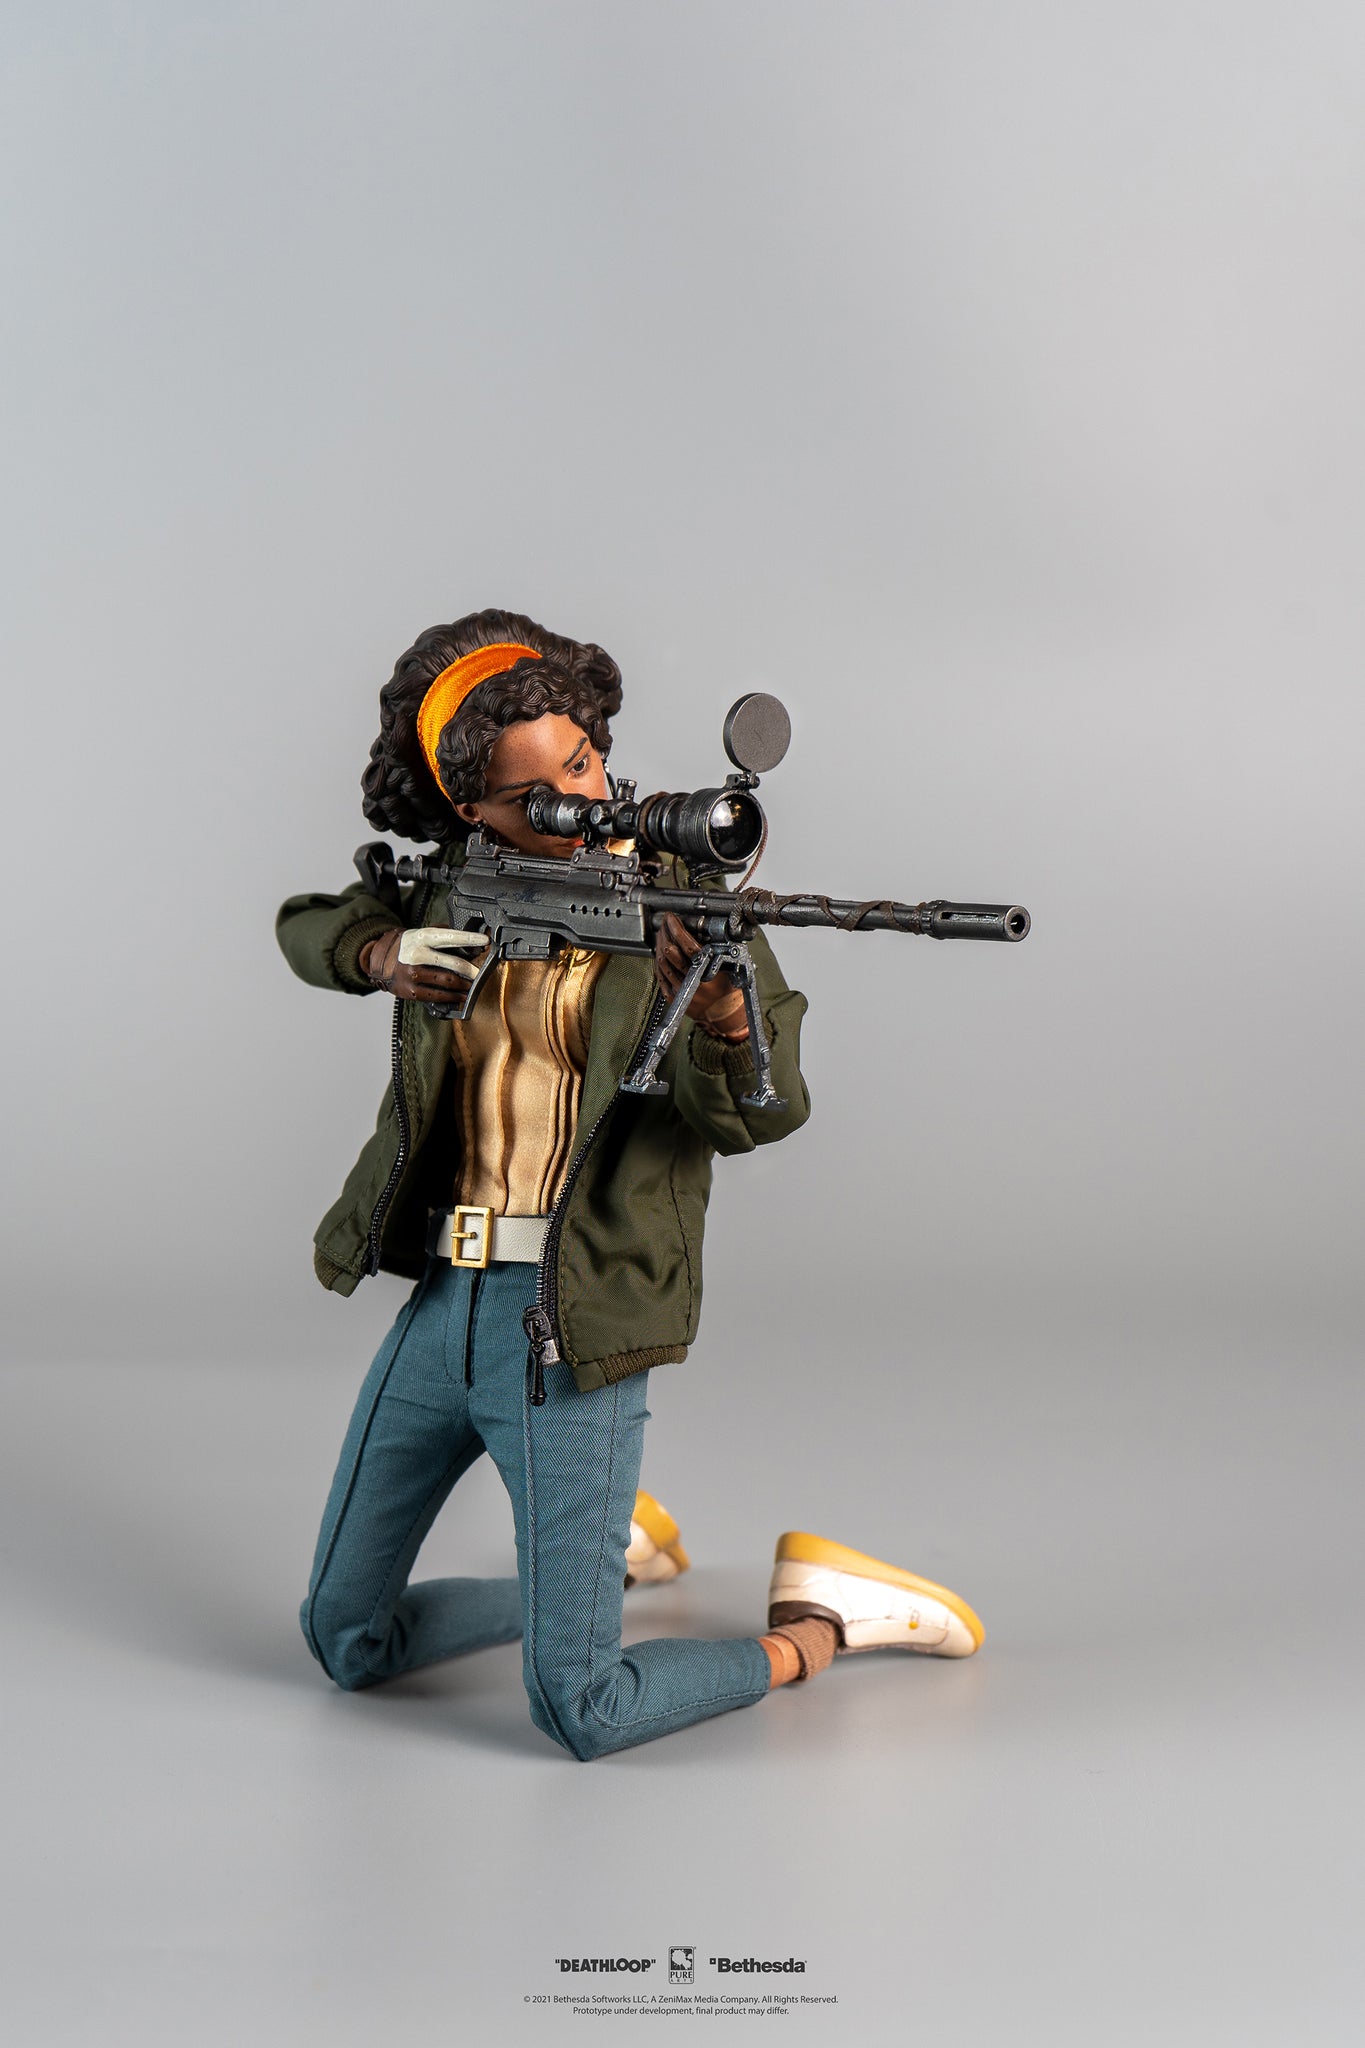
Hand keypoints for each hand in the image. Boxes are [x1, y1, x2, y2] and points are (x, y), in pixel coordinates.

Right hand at [360, 927, 478, 1003]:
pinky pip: (437, 996)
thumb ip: (445, 937)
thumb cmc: (408, 946)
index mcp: (423, 937)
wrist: (380, 959)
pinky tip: (460, 997)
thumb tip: (471, 946)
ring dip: (464, 986)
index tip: (485, 941)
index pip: (451, 937)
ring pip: (448, 982)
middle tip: (480, 973)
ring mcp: (413, 974)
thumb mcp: (424, 934)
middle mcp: (418, 954)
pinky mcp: (411, 991)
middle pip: (453, 964)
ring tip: (472, 986)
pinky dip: (452, 997)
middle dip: (472, 970)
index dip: (470, 939)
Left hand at [653, 914, 748, 1040]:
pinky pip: (660, 974)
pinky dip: (658, 960)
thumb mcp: (730, 964)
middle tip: (665, 922)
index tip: (672, 918)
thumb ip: (717, 947)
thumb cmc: (728, 988)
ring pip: (662, 963)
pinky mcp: (672, 996)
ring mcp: (680, 990)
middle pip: (670, 953)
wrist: (723, 1013)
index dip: (677, 929)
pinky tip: (661, 950)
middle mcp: (693, 982)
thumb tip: (701, 927)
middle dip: (665, 933)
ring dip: (660, 944)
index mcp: (708, 973)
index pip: (688, 946)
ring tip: (663, 933)